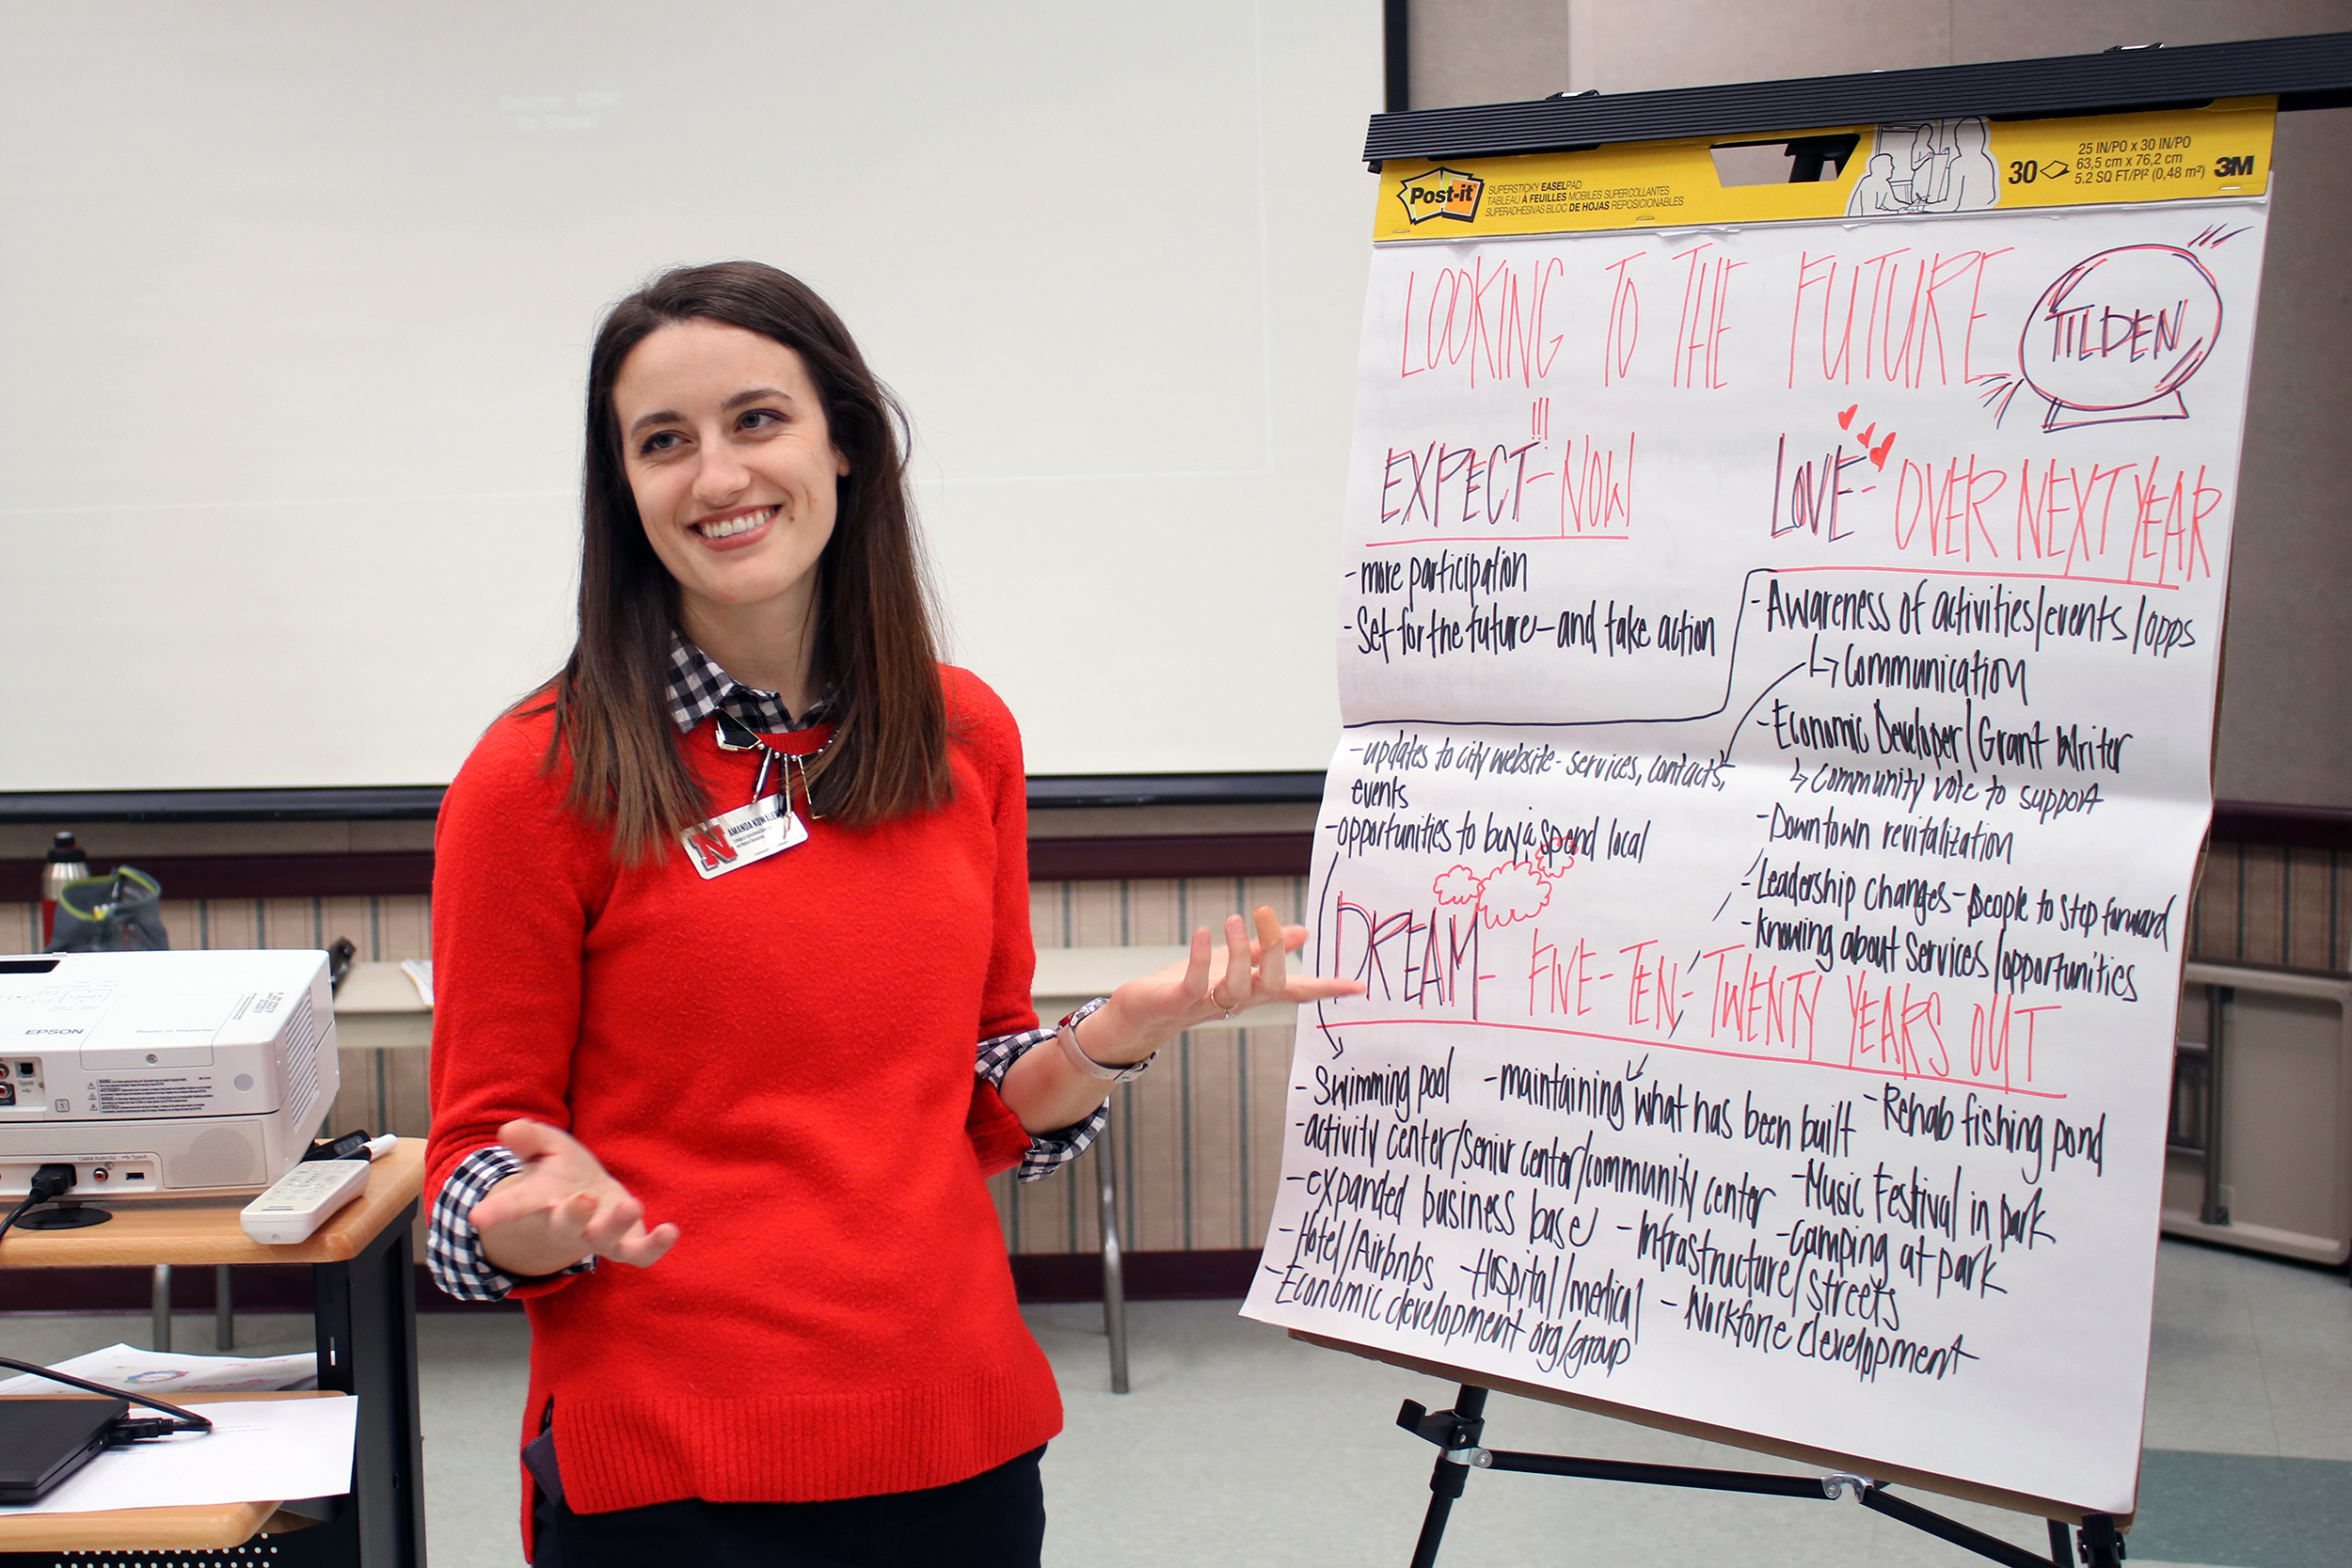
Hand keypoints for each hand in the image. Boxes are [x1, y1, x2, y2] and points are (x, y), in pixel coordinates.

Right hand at [469, 1119, 678, 1278]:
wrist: (586, 1201)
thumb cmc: (560, 1172)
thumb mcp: (545, 1148)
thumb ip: (529, 1139)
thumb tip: (510, 1129)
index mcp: (543, 1200)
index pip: (518, 1205)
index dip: (499, 1210)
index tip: (477, 1217)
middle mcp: (570, 1223)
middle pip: (567, 1226)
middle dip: (573, 1215)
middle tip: (582, 1199)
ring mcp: (598, 1236)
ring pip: (605, 1241)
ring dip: (616, 1225)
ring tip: (632, 1205)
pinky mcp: (627, 1243)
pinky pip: (640, 1254)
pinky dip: (655, 1246)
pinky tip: (671, 1229)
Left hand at [1087, 906, 1365, 1065]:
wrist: (1139, 1016)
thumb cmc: (1186, 988)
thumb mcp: (1230, 964)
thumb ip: (1263, 951)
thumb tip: (1303, 934)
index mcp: (1251, 991)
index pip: (1295, 990)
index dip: (1325, 988)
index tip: (1357, 987)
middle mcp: (1235, 1001)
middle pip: (1271, 987)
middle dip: (1276, 954)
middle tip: (1268, 916)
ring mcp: (1207, 1004)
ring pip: (1236, 988)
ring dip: (1239, 952)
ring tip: (1237, 918)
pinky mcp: (1178, 1001)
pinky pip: (1195, 984)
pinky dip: (1201, 958)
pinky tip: (1202, 932)